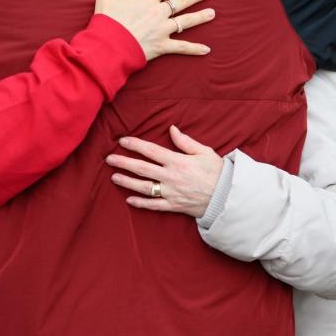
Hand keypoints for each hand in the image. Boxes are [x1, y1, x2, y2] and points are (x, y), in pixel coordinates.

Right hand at [93, 0, 214, 60]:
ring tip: (212, 13)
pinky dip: (195, 49)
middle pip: (181, 1)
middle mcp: (158, 13)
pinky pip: (182, 47)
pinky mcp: (162, 46)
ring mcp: (162, 30)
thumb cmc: (106, 23)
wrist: (108, 47)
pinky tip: (207, 49)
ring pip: (186, 21)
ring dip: (200, 16)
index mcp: (146, 0)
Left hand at [106, 126, 222, 217]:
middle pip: (141, 168)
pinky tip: (129, 199)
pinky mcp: (173, 206)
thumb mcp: (204, 152)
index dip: (135, 145)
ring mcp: (170, 193)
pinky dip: (140, 203)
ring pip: (143, 187)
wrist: (227, 197)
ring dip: (127, 182)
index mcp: (177, 161)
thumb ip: (185, 141)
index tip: (122, 141)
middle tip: (108, 159)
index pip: (151, 151)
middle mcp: (170, 177)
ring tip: (114, 177)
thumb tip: (172, 129)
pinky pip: (154, 205)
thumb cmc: (218, 172)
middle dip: (123, 163)